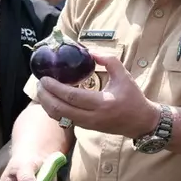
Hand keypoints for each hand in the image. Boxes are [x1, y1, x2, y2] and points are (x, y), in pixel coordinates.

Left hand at [37, 53, 159, 138]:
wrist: (140, 122)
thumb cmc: (133, 98)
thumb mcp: (124, 76)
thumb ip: (108, 61)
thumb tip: (89, 51)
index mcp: (102, 103)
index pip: (72, 96)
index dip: (55, 87)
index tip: (45, 78)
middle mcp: (93, 116)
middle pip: (60, 109)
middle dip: (45, 96)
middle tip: (39, 83)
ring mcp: (88, 124)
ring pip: (59, 117)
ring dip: (47, 104)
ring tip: (42, 92)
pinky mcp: (86, 128)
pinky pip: (64, 120)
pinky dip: (54, 110)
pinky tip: (51, 100)